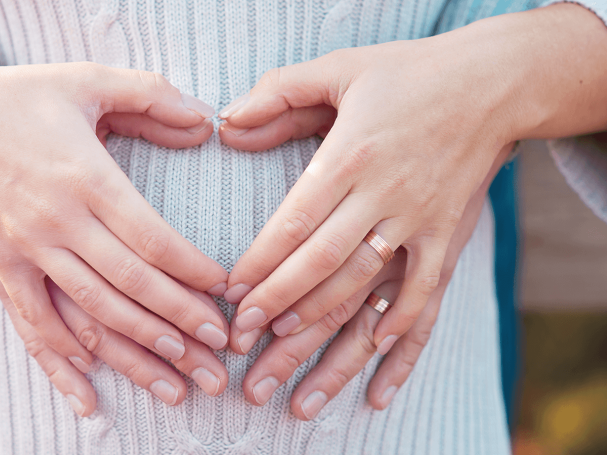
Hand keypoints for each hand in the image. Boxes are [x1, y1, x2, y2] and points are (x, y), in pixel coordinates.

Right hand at [0, 59, 233, 371]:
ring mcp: (26, 249)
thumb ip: (152, 95)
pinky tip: (90, 393)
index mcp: (87, 177)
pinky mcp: (1, 266)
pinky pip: (34, 323)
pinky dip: (62, 360)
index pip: (152, 239)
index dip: (193, 271)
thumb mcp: (89, 80)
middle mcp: (58, 220)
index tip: (225, 291)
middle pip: (130, 285)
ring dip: (137, 350)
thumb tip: (206, 121)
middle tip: (221, 349)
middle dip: (181, 322)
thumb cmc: (23, 97)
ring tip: (179, 378)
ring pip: (90, 313)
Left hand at [217, 31, 522, 355]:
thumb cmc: (408, 74)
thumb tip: (227, 121)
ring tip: (283, 344)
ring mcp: (419, 218)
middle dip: (278, 299)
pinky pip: (426, 288)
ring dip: (323, 319)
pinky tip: (377, 350)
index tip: (231, 289)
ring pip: (365, 281)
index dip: (260, 260)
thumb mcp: (339, 68)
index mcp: (351, 154)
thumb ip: (279, 92)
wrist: (494, 83)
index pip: (294, 220)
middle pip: (322, 260)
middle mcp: (384, 192)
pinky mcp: (448, 232)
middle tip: (243, 332)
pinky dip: (403, 322)